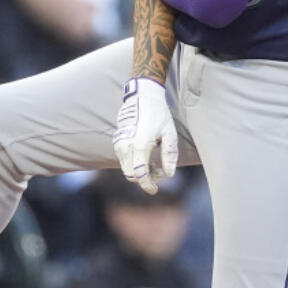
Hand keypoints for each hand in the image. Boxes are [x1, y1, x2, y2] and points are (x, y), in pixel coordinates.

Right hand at [112, 77, 177, 194]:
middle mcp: (126, 145)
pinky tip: (146, 157)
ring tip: (155, 164)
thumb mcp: (170, 134)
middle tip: (159, 173)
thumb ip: (170, 155)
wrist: (143, 96)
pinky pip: (123, 160)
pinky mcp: (117, 140)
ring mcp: (119, 142)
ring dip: (139, 172)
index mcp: (140, 144)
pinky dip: (133, 164)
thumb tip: (169, 174)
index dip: (147, 185)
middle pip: (131, 175)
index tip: (155, 190)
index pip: (140, 174)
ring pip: (126, 168)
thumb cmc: (159, 114)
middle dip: (144, 179)